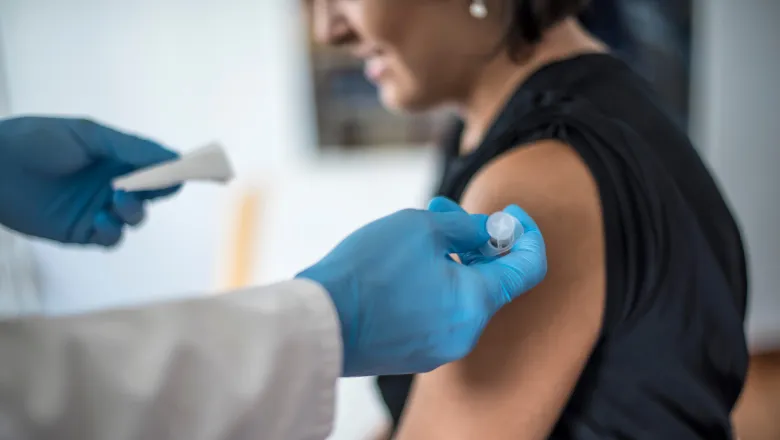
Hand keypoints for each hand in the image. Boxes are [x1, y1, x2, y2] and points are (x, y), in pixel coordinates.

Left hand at [0, 117, 179, 245]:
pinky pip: (111, 238)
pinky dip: (112, 230)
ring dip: (134, 210)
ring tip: (118, 198)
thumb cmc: (35, 140)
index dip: (172, 170)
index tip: (184, 170)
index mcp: (118, 157)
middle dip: (157, 190)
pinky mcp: (82, 231)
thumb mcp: (86, 134)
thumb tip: (173, 155)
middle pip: (153, 193)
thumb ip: (129, 146)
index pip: (156, 167)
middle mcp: (114, 183)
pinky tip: (101, 218)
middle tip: (149, 185)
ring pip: (135, 217)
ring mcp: (100, 208)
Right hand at [297, 197, 546, 376]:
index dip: (526, 235)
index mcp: (474, 304)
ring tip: (417, 229)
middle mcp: (463, 333)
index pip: (527, 269)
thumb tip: (489, 230)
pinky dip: (432, 284)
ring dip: (450, 258)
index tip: (510, 213)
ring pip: (459, 295)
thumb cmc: (370, 270)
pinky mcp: (411, 353)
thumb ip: (467, 227)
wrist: (317, 322)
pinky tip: (402, 263)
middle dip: (476, 241)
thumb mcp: (423, 228)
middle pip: (490, 281)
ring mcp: (436, 348)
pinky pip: (436, 313)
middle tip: (448, 210)